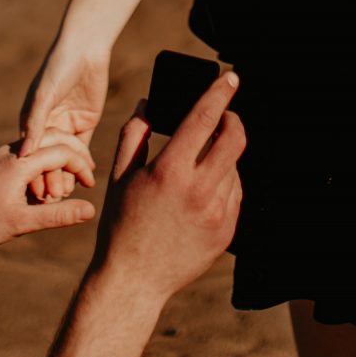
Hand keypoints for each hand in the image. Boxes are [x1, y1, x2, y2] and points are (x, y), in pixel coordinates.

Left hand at [0, 134, 96, 282]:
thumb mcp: (22, 223)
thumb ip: (58, 215)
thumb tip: (91, 210)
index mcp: (20, 162)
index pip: (62, 151)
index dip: (81, 165)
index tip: (90, 184)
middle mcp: (10, 151)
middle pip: (51, 138)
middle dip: (73, 152)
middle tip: (88, 171)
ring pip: (35, 145)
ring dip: (55, 157)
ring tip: (66, 180)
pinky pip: (20, 153)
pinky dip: (37, 162)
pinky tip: (38, 183)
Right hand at [20, 44, 108, 203]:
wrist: (86, 48)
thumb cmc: (58, 68)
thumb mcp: (44, 96)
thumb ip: (35, 124)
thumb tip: (24, 154)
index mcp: (31, 119)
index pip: (31, 152)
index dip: (32, 172)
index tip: (34, 193)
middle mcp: (47, 125)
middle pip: (47, 158)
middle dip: (48, 178)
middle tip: (51, 200)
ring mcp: (66, 124)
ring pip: (65, 157)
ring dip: (64, 175)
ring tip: (65, 195)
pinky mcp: (85, 122)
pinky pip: (82, 147)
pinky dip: (81, 163)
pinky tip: (83, 179)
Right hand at [88, 71, 245, 302]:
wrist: (134, 280)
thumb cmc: (122, 224)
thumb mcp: (120, 176)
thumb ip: (134, 134)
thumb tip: (147, 103)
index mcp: (171, 171)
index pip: (204, 118)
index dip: (220, 92)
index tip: (231, 77)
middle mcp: (199, 191)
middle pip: (235, 139)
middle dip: (233, 121)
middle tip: (224, 117)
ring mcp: (217, 213)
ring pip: (235, 168)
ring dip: (223, 157)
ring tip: (198, 167)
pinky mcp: (227, 231)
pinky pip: (235, 195)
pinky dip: (224, 184)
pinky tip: (201, 193)